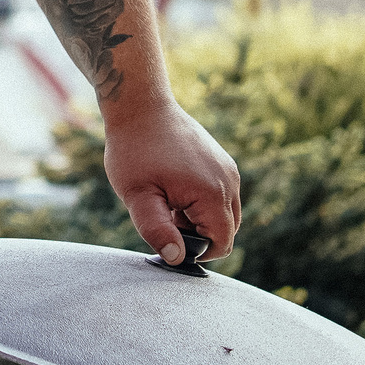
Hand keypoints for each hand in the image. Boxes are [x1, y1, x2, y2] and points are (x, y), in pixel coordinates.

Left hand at [103, 98, 240, 265]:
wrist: (140, 106)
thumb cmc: (135, 150)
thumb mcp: (138, 196)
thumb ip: (157, 230)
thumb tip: (177, 258)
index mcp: (212, 193)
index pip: (222, 243)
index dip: (197, 251)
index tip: (169, 236)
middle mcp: (229, 181)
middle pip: (227, 230)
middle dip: (199, 235)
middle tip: (165, 216)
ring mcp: (227, 169)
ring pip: (224, 213)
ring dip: (199, 218)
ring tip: (167, 201)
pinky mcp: (222, 161)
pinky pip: (220, 195)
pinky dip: (201, 202)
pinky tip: (173, 188)